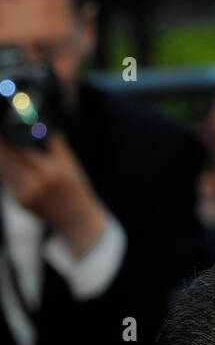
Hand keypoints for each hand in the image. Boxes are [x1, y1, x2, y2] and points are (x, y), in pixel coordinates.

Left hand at [0, 130, 107, 254]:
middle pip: (6, 158)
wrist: (77, 221)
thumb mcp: (71, 164)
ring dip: (2, 156)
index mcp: (50, 172)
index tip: (4, 128)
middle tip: (2, 136)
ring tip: (3, 147)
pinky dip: (6, 169)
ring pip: (3, 169)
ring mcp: (27, 195)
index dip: (8, 138)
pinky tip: (8, 162)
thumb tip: (40, 124)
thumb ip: (55, 143)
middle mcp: (36, 184)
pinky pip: (8, 180)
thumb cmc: (76, 190)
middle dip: (2, 145)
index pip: (20, 149)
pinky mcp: (21, 201)